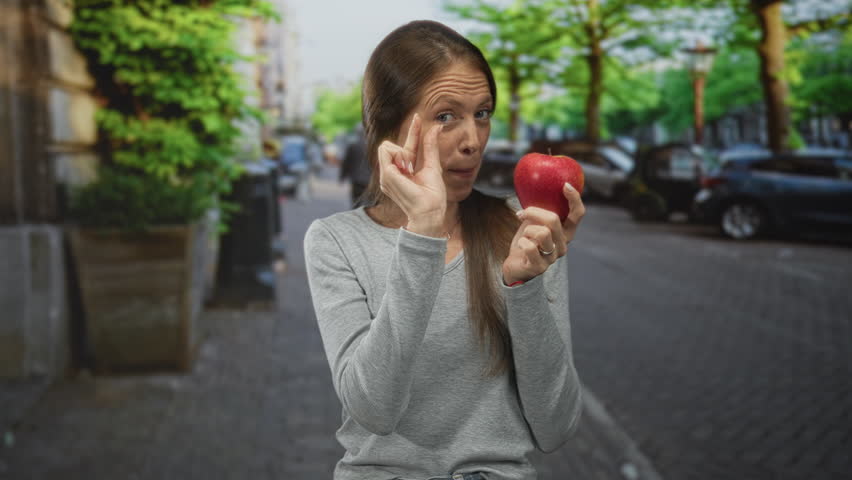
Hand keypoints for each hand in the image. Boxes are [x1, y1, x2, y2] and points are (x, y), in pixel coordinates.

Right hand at [377, 114, 446, 232]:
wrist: (430, 211)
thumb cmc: (433, 195)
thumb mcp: (433, 166)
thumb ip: (431, 146)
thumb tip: (437, 127)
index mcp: (403, 170)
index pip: (406, 145)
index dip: (413, 131)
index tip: (417, 117)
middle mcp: (392, 172)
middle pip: (389, 145)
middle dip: (404, 150)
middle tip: (412, 167)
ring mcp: (386, 175)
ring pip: (386, 146)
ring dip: (401, 154)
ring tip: (409, 170)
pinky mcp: (386, 175)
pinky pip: (387, 151)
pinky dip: (399, 157)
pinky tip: (406, 170)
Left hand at [502, 183, 584, 284]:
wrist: (515, 265)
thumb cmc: (526, 241)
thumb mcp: (534, 222)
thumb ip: (540, 210)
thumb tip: (535, 188)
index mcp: (566, 232)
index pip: (578, 214)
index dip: (575, 199)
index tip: (565, 185)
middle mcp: (563, 245)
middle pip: (554, 220)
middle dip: (534, 212)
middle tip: (522, 212)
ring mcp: (553, 257)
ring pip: (542, 233)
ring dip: (527, 230)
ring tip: (524, 235)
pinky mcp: (540, 267)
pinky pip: (530, 247)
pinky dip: (522, 242)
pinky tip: (521, 244)